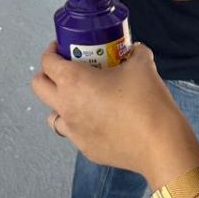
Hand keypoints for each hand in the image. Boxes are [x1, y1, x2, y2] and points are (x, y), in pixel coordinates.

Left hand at [31, 43, 198, 186]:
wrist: (160, 144)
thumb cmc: (146, 101)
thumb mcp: (142, 64)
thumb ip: (135, 52)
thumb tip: (135, 50)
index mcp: (73, 81)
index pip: (47, 62)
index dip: (52, 51)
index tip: (63, 48)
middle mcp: (66, 106)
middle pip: (39, 86)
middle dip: (48, 75)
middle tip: (67, 70)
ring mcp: (74, 132)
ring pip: (52, 115)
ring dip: (61, 103)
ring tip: (81, 97)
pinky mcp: (86, 149)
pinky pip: (74, 133)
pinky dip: (80, 124)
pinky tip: (100, 119)